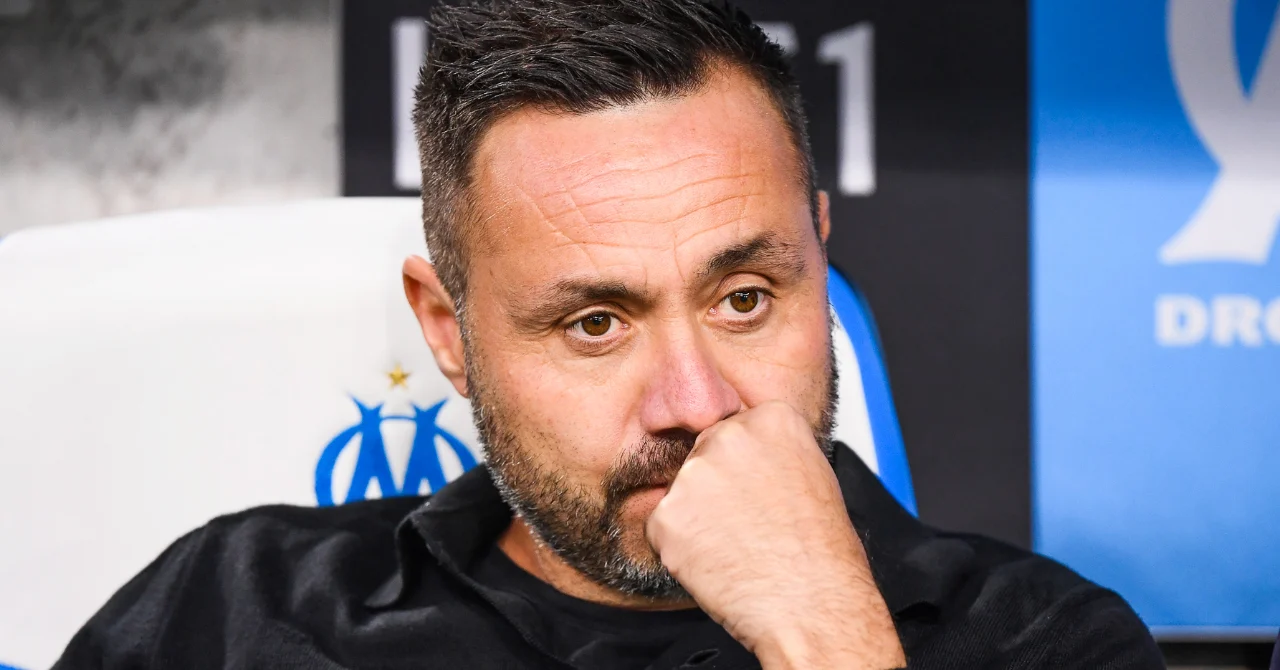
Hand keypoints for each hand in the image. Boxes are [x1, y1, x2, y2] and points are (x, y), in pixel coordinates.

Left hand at [646, 401, 905, 669]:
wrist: (813, 606)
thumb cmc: (821, 554)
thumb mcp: (812, 476)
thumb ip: (769, 453)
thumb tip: (742, 458)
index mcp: (772, 418)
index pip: (734, 431)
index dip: (744, 470)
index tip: (760, 493)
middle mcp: (729, 435)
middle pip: (702, 455)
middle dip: (716, 490)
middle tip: (749, 527)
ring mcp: (694, 474)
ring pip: (680, 493)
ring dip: (698, 520)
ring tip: (738, 548)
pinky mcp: (666, 515)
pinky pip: (663, 529)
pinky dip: (681, 550)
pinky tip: (718, 563)